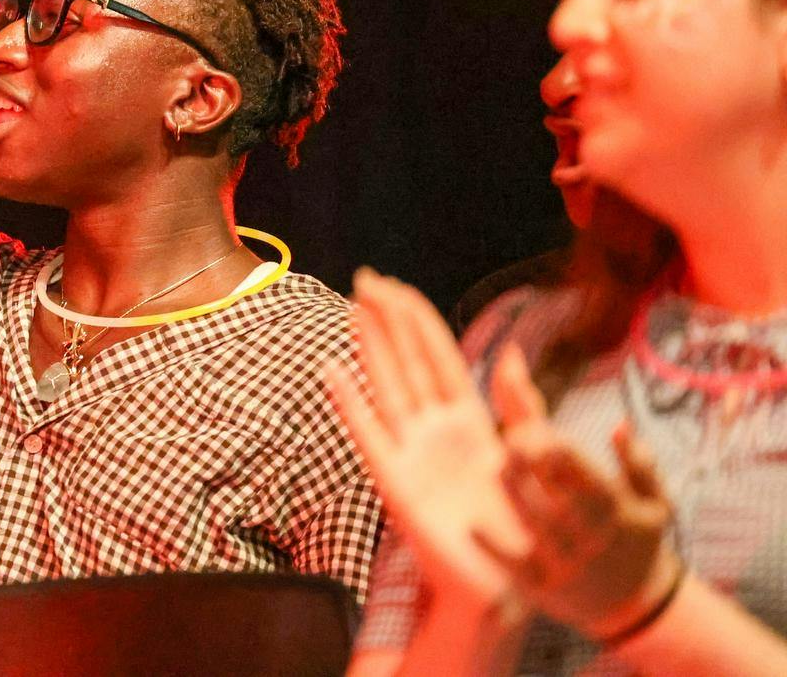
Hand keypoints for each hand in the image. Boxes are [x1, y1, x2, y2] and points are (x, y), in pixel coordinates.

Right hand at [327, 269, 532, 615]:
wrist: (502, 587)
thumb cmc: (521, 531)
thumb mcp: (533, 461)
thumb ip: (520, 408)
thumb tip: (512, 354)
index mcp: (470, 422)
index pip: (438, 357)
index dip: (417, 320)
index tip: (394, 286)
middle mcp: (435, 430)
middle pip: (408, 362)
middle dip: (388, 319)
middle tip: (365, 278)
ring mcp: (411, 453)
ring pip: (387, 386)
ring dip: (370, 348)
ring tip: (354, 309)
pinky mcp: (395, 482)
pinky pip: (368, 434)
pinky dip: (349, 403)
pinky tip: (332, 372)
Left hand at [478, 348, 681, 637]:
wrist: (636, 609)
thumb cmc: (638, 543)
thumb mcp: (654, 505)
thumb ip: (640, 464)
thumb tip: (620, 425)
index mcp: (616, 510)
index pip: (587, 473)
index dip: (559, 448)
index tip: (536, 431)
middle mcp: (593, 537)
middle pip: (561, 495)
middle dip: (536, 466)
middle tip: (511, 442)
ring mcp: (569, 563)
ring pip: (540, 526)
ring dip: (517, 495)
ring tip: (499, 469)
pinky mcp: (546, 588)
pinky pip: (518, 568)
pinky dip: (494, 549)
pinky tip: (473, 527)